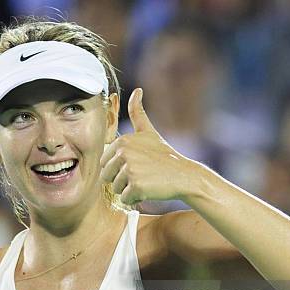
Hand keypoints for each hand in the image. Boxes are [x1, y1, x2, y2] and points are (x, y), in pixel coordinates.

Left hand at [100, 88, 197, 204]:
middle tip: (142, 175)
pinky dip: (135, 199)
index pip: (104, 164)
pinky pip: (125, 199)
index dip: (119, 169)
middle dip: (121, 181)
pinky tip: (149, 190)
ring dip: (129, 190)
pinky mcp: (136, 186)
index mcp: (122, 141)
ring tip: (146, 181)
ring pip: (116, 189)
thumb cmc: (164, 156)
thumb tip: (136, 90)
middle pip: (106, 177)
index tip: (137, 165)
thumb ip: (137, 112)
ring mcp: (129, 169)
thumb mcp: (149, 132)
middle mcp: (123, 153)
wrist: (184, 175)